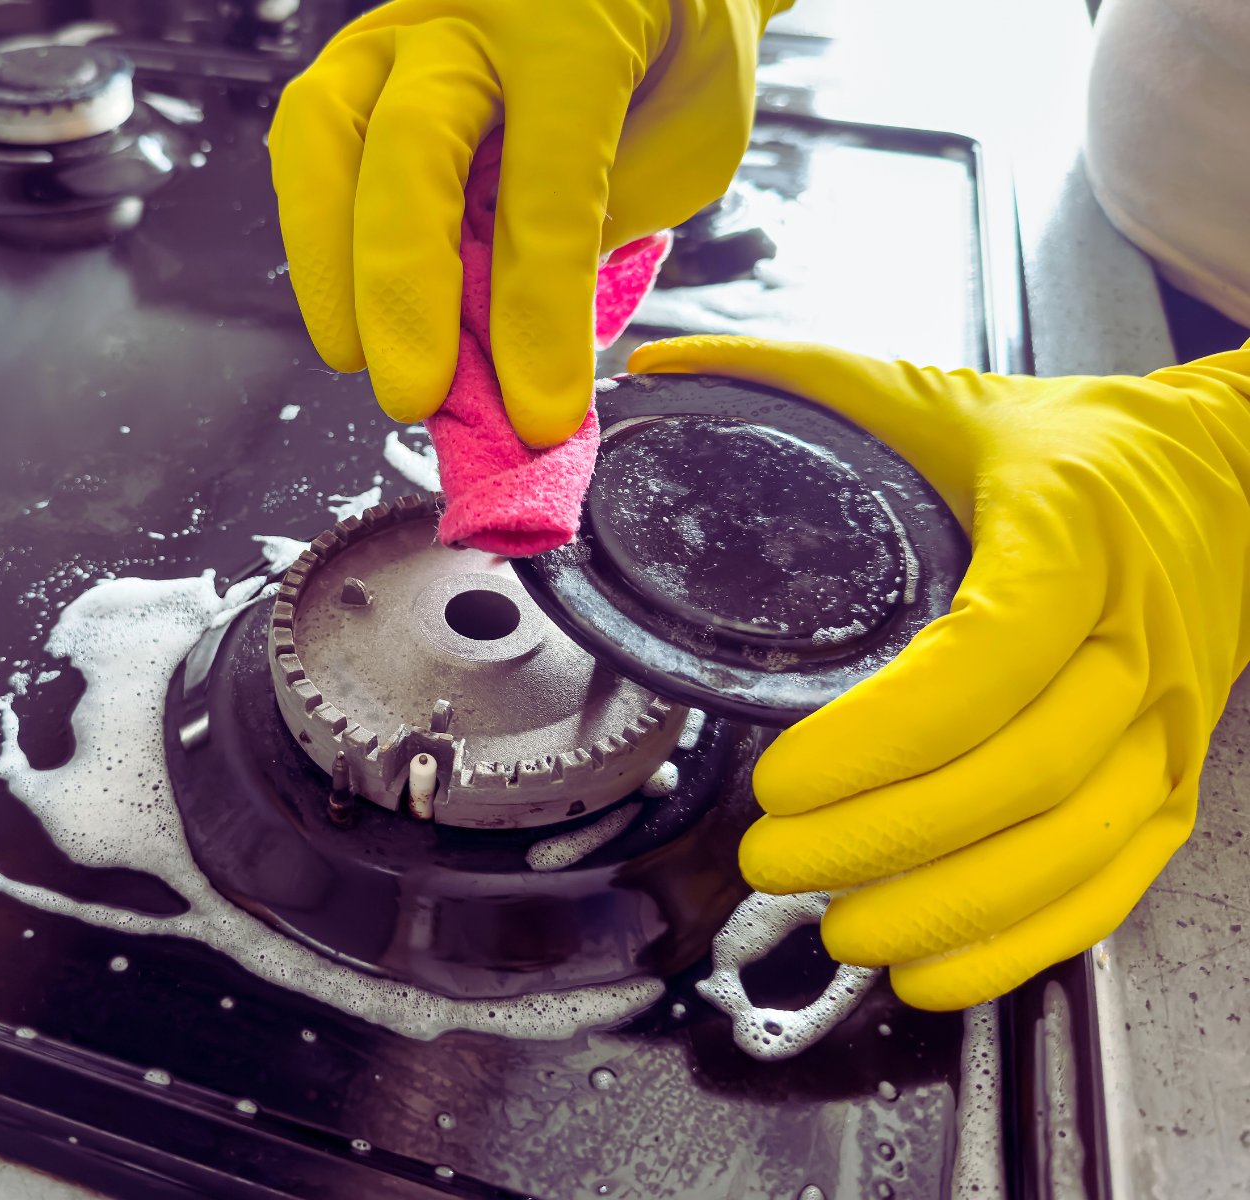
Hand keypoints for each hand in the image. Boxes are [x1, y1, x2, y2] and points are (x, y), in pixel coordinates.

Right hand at [270, 0, 791, 447]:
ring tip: (356, 356)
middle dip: (405, 288)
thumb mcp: (690, 139)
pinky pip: (308, 144)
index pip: (546, 184)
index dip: (536, 309)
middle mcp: (474, 12)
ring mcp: (401, 28)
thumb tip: (517, 342)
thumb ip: (603, 224)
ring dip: (328, 262)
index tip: (537, 412)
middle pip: (412, 147)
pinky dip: (317, 235)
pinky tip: (345, 305)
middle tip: (415, 393)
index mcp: (578, 26)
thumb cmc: (674, 51)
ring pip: (323, 133)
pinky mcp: (358, 61)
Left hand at [628, 334, 1249, 1009]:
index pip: (985, 663)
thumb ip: (798, 379)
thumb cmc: (1077, 448)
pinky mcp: (1175, 779)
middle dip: (884, 837)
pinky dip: (1024, 942)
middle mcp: (1129, 641)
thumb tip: (654, 364)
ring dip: (948, 907)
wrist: (1237, 478)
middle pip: (1019, 774)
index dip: (882, 740)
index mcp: (1068, 539)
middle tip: (770, 858)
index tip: (778, 777)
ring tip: (839, 925)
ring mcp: (1163, 723)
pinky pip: (1114, 885)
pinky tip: (935, 970)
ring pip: (1069, 847)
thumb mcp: (942, 398)